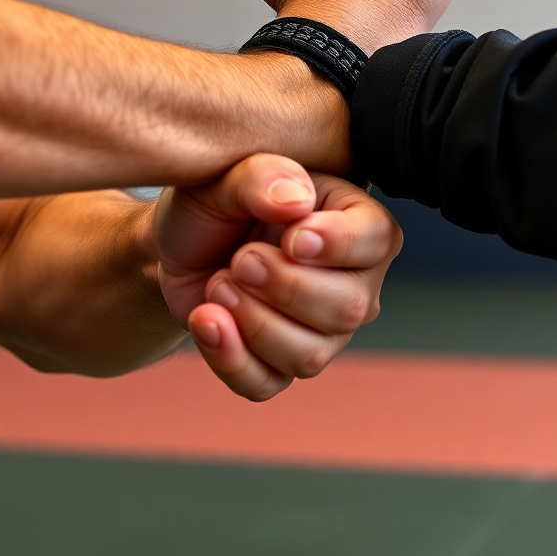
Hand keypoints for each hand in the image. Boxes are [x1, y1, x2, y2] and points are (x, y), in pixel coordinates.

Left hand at [156, 153, 401, 400]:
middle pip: (347, 308)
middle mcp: (354, 282)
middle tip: (240, 259)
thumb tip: (295, 202)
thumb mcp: (229, 172)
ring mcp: (322, 331)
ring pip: (309, 355)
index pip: (377, 239)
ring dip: (253, 322)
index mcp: (356, 221)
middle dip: (284, 286)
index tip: (291, 237)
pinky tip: (205, 320)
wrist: (179, 242)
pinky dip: (229, 358)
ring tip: (219, 283)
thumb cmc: (219, 198)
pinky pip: (266, 383)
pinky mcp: (279, 364)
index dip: (338, 244)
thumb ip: (262, 176)